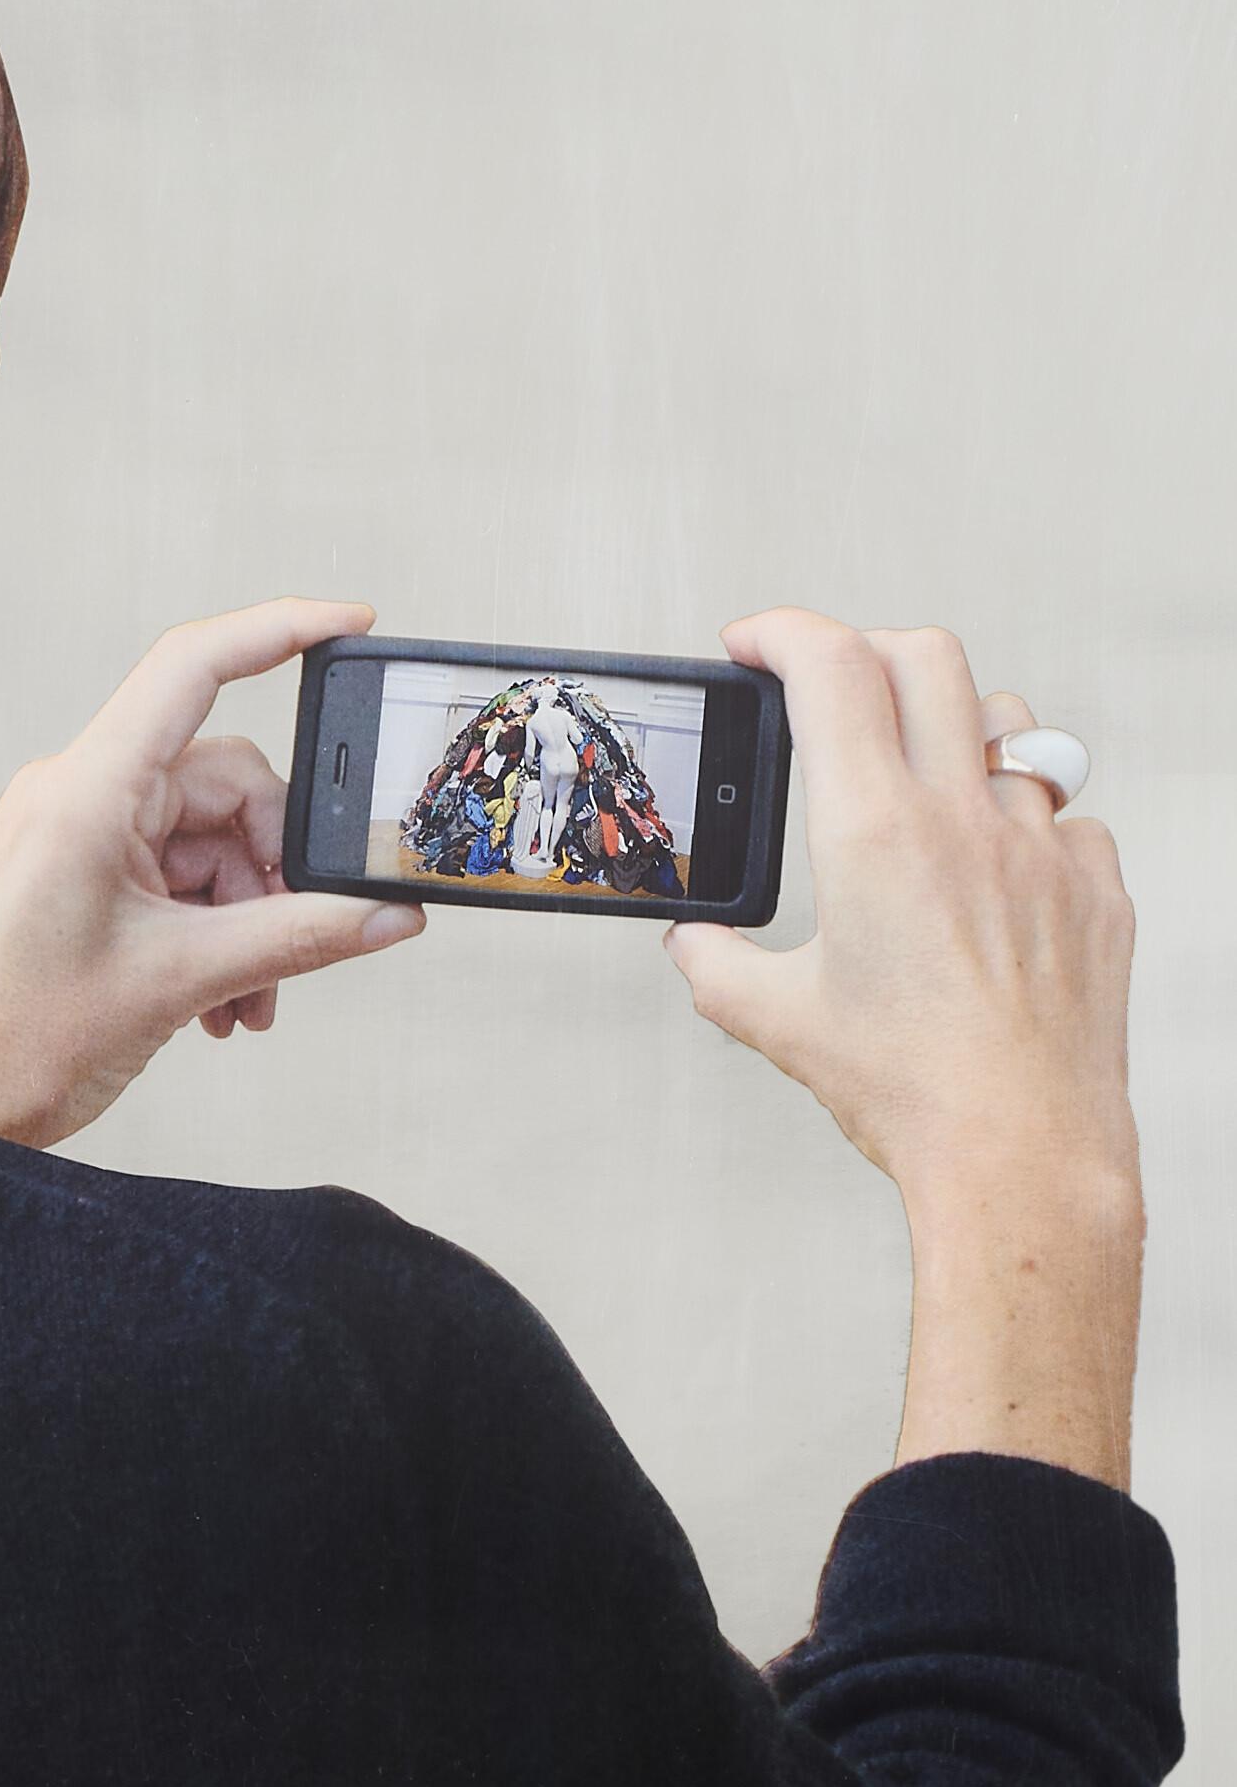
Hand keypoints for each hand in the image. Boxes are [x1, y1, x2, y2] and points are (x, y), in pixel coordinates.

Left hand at [0, 596, 425, 1147]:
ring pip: (210, 840)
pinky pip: (177, 874)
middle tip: (296, 946)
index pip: (193, 665)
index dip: (279, 628)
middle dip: (275, 867)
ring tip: (250, 1000)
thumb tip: (386, 913)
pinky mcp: (78, 872)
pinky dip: (214, 928)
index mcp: (88, 788)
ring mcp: (77, 831)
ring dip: (248, 916)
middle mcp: (79, 792)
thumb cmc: (14, 1038)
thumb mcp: (182, 981)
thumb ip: (298, 937)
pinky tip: (222, 1002)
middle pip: (225, 782)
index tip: (352, 622)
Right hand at [664, 610, 1138, 1205]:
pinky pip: (1069, 816)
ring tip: (929, 771)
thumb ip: (717, 967)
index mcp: (873, 833)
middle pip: (926, 655)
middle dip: (867, 648)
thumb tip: (691, 946)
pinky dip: (1028, 820)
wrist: (1022, 1155)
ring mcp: (1040, 849)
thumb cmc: (913, 1092)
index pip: (830, 667)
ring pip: (1009, 723)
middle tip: (836, 684)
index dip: (781, 630)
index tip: (755, 643)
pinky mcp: (1096, 890)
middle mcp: (962, 820)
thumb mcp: (779, 1022)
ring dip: (959, 726)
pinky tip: (1000, 869)